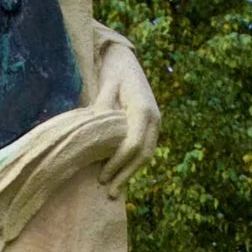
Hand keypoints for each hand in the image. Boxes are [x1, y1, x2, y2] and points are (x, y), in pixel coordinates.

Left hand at [90, 33, 160, 180]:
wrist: (125, 59)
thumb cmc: (112, 71)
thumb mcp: (104, 88)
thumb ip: (102, 111)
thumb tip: (96, 138)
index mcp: (143, 109)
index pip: (133, 145)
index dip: (118, 163)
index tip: (102, 176)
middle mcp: (154, 118)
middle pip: (143, 155)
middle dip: (126, 175)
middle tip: (108, 192)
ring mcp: (155, 122)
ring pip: (146, 155)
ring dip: (130, 173)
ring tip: (114, 189)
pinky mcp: (150, 125)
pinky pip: (144, 149)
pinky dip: (133, 164)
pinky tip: (120, 174)